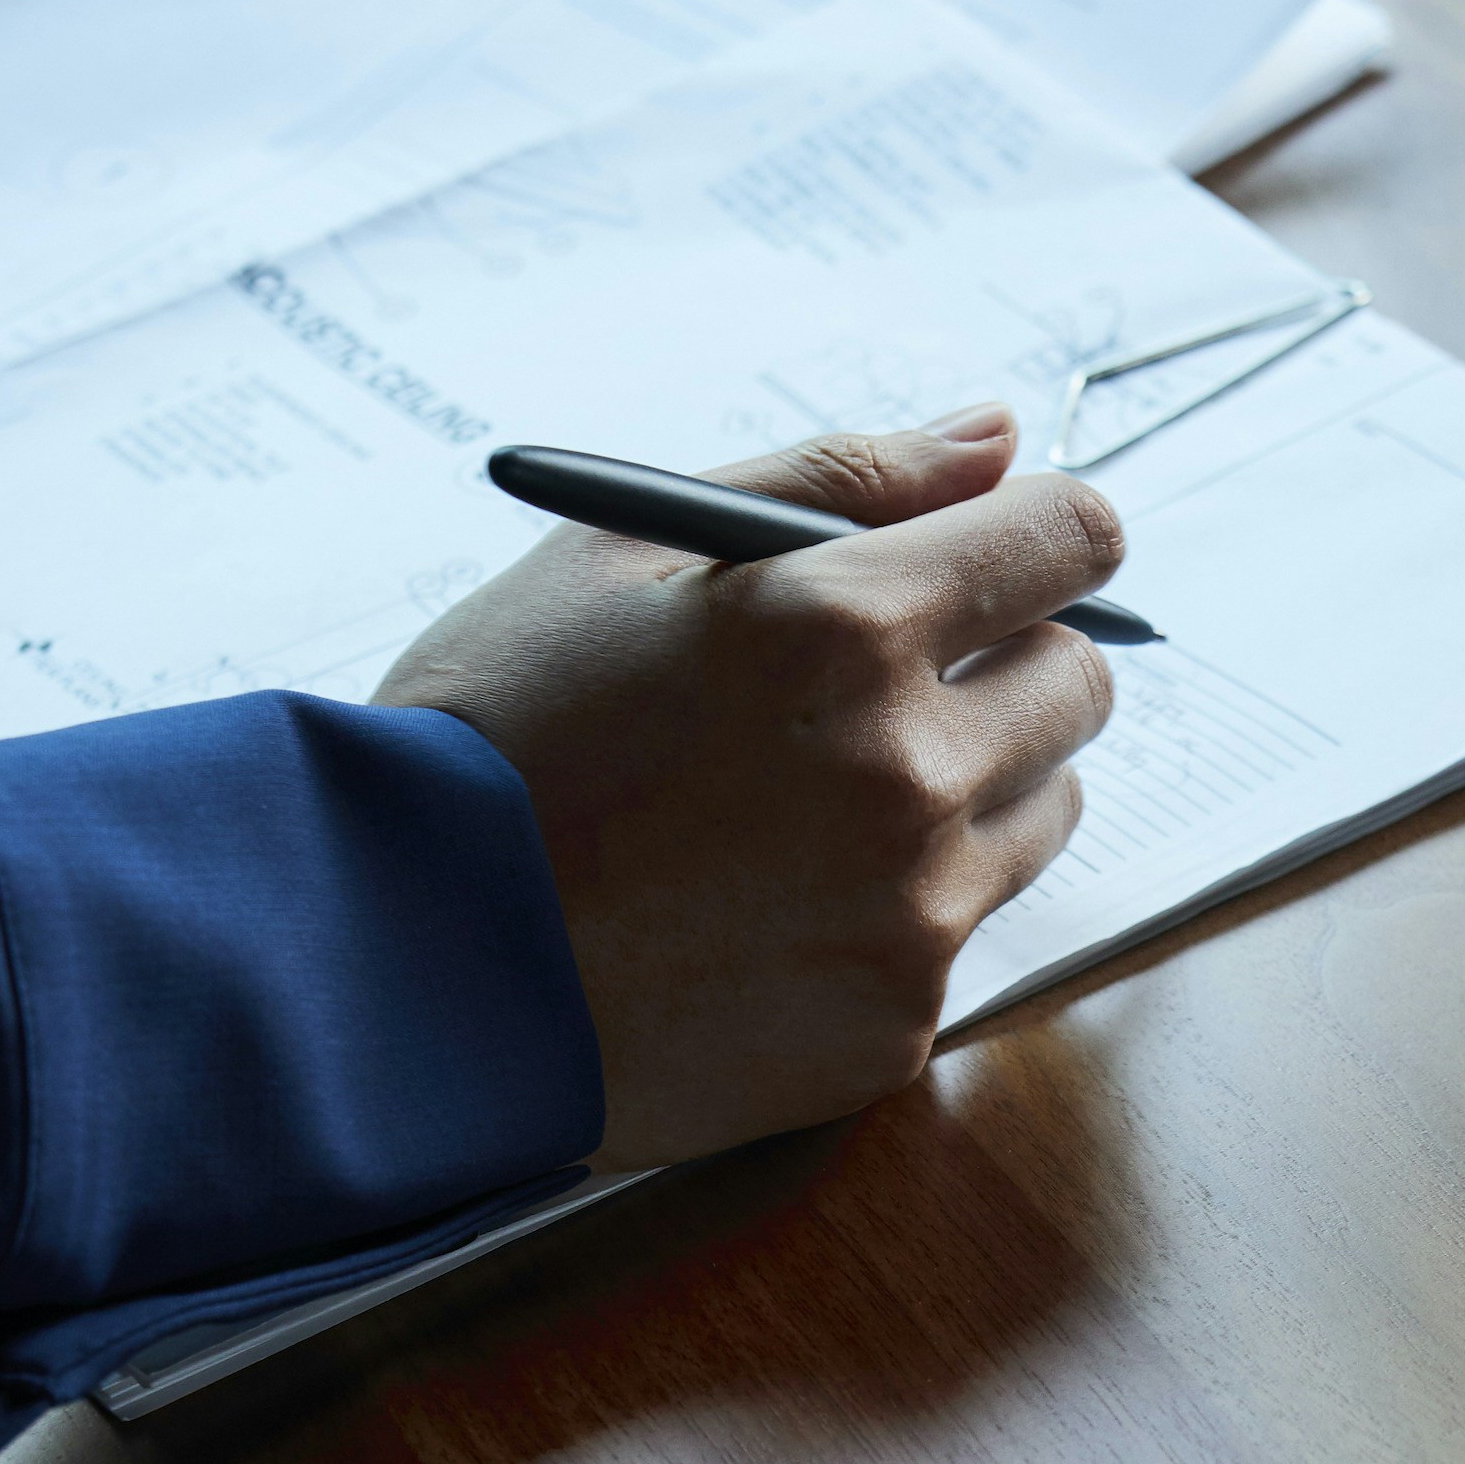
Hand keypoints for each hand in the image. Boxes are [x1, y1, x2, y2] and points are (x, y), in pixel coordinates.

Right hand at [374, 411, 1122, 1170]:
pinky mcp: (890, 1028)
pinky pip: (960, 938)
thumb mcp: (628, 551)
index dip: (1041, 534)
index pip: (1067, 539)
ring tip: (812, 805)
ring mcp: (909, 914)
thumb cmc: (490, 735)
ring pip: (1042, 813)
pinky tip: (767, 912)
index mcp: (845, 623)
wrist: (387, 963)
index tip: (1004, 555)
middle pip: (1077, 684)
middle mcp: (905, 770)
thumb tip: (998, 436)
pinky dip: (896, 913)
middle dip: (1003, 663)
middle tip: (880, 687)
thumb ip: (839, 479)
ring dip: (970, 788)